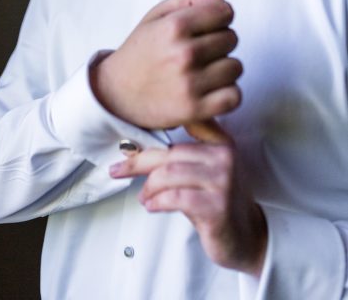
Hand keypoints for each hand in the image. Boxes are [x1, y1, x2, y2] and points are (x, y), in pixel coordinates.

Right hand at [89, 0, 241, 129]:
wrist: (116, 93)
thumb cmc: (139, 53)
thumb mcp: (156, 16)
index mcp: (175, 26)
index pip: (225, 11)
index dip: (219, 16)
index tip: (209, 25)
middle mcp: (184, 53)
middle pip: (232, 38)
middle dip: (219, 41)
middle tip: (199, 49)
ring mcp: (190, 83)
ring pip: (236, 67)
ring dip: (224, 68)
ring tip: (204, 70)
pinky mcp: (194, 109)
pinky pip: (234, 96)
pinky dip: (227, 93)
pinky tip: (211, 88)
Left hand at [110, 139, 267, 276]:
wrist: (247, 237)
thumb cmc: (218, 202)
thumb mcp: (207, 172)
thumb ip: (184, 156)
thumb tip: (139, 147)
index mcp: (221, 142)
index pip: (181, 128)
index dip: (152, 133)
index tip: (127, 143)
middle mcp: (225, 157)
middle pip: (171, 153)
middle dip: (140, 162)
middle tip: (119, 169)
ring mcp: (223, 181)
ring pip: (171, 173)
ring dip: (149, 186)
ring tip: (143, 197)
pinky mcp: (217, 207)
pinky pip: (177, 198)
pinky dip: (158, 201)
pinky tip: (152, 206)